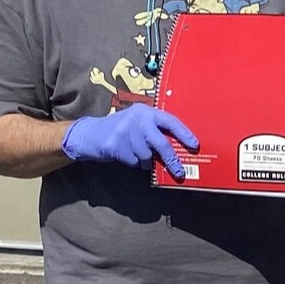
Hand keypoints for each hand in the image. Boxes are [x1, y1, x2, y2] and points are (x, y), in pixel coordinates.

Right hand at [61, 104, 199, 178]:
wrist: (89, 134)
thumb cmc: (121, 131)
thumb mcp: (138, 124)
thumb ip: (154, 131)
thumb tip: (178, 151)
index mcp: (146, 112)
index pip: (170, 122)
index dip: (184, 134)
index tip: (195, 145)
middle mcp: (137, 119)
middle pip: (162, 144)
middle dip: (171, 160)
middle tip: (180, 172)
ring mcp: (125, 131)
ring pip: (147, 156)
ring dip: (145, 162)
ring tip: (136, 155)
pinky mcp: (115, 144)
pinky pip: (133, 161)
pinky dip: (132, 163)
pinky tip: (125, 155)